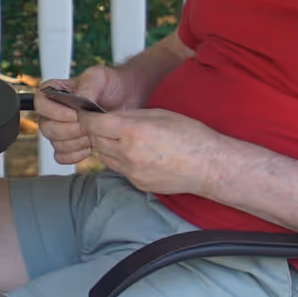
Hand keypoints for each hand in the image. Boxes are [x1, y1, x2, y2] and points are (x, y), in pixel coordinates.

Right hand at [31, 64, 130, 164]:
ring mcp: (62, 129)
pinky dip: (74, 155)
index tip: (74, 114)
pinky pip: (62, 156)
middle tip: (87, 126)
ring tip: (92, 135)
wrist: (128, 98)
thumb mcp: (99, 77)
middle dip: (69, 130)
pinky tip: (89, 148)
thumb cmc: (112, 84)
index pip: (40, 104)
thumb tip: (77, 100)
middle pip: (46, 127)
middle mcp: (54, 112)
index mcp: (55, 92)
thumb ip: (86, 87)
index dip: (55, 112)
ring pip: (55, 143)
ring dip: (74, 142)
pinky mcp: (71, 144)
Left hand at [79, 107, 231, 196]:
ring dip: (106, 145)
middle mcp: (129, 153)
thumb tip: (108, 115)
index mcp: (134, 131)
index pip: (94, 124)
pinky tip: (135, 152)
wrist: (210, 167)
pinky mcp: (137, 183)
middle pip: (96, 140)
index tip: (86, 113)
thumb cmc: (190, 135)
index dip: (87, 116)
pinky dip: (119, 159)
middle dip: (96, 130)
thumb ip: (130, 115)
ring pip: (104, 156)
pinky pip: (118, 169)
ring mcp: (132, 172)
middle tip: (104, 123)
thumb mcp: (159, 114)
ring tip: (122, 138)